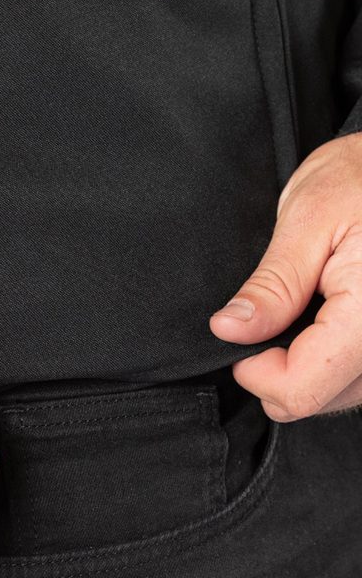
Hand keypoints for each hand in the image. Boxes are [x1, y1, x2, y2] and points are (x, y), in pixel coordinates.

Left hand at [210, 131, 361, 421]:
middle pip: (322, 399)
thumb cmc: (361, 178)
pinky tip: (318, 320)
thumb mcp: (307, 219)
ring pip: (343, 394)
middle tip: (265, 315)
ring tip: (297, 309)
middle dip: (279, 368)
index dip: (256, 372)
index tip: (237, 335)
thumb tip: (230, 331)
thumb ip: (273, 285)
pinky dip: (330, 359)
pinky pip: (360, 375)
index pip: (305, 388)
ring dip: (306, 366)